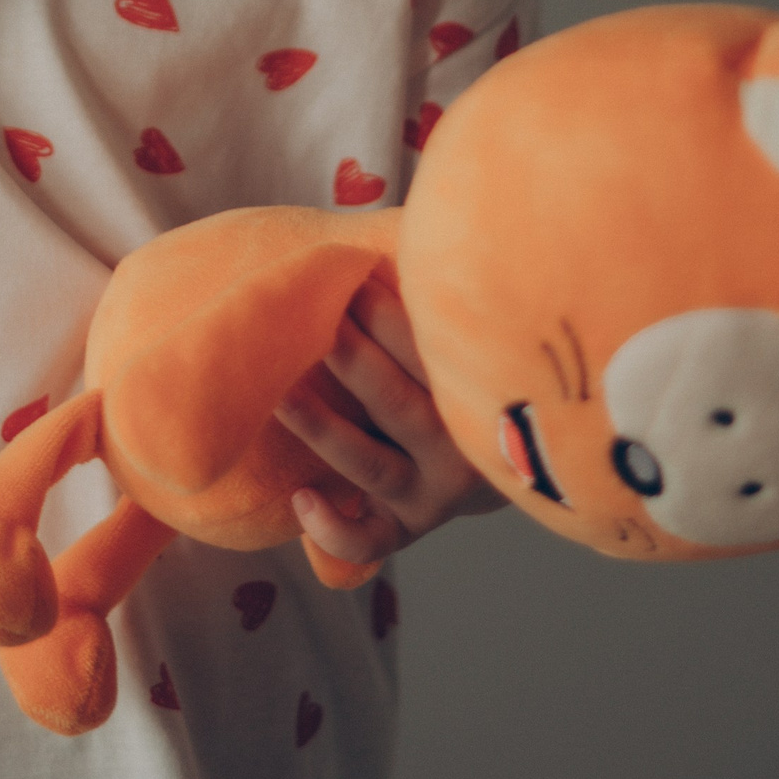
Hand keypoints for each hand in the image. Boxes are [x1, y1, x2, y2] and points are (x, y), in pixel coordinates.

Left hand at [275, 272, 504, 585]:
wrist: (499, 464)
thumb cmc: (453, 380)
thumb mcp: (456, 347)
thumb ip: (429, 309)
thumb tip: (380, 237)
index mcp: (474, 396)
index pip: (432, 354)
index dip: (389, 315)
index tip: (351, 278)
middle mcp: (459, 450)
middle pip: (399, 404)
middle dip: (354, 359)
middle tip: (316, 318)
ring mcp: (433, 495)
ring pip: (372, 466)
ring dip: (323, 431)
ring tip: (280, 395)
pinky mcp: (406, 529)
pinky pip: (370, 541)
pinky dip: (336, 530)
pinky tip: (302, 501)